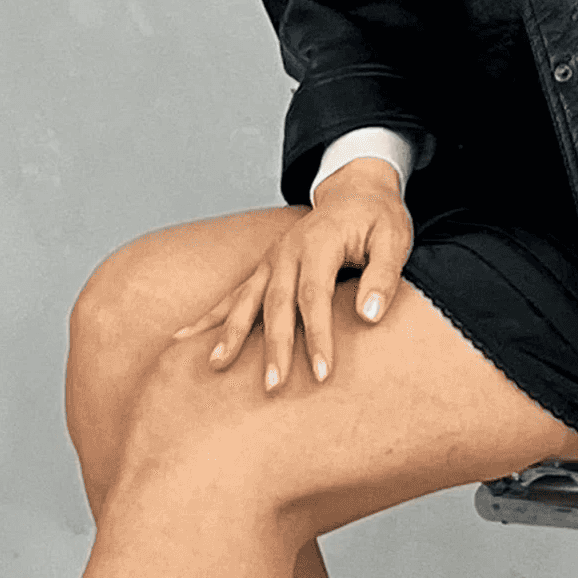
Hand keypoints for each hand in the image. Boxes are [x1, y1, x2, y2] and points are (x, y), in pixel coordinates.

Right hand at [171, 159, 413, 390]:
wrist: (355, 190)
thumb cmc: (379, 219)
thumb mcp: (394, 239)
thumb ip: (384, 276)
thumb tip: (370, 317)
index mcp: (318, 244)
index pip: (314, 297)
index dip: (317, 336)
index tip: (321, 373)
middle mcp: (287, 251)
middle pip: (275, 304)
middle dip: (273, 348)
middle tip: (273, 387)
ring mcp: (270, 259)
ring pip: (245, 299)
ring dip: (230, 334)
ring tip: (216, 365)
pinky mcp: (263, 267)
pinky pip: (232, 294)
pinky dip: (209, 317)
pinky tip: (184, 338)